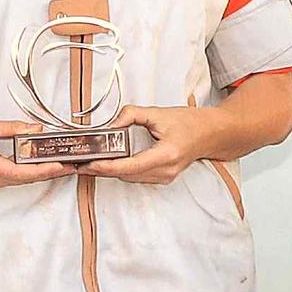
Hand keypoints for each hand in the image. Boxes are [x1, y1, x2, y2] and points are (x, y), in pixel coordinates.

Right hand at [0, 116, 60, 189]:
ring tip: (61, 166)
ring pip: (20, 182)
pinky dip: (28, 174)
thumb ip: (12, 128)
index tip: (59, 166)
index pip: (19, 172)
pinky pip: (12, 180)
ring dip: (40, 174)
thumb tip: (35, 129)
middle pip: (23, 180)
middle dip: (48, 173)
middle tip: (70, 166)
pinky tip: (41, 167)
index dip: (41, 171)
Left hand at [93, 107, 210, 182]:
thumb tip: (112, 123)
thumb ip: (132, 114)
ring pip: (129, 178)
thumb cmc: (190, 123)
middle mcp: (165, 171)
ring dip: (109, 171)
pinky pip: (136, 177)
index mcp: (166, 155)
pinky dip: (120, 171)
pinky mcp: (162, 178)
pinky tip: (108, 163)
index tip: (88, 164)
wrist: (212, 134)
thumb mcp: (160, 113)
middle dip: (101, 169)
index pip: (129, 166)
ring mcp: (164, 177)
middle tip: (79, 162)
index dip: (106, 167)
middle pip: (125, 175)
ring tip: (88, 162)